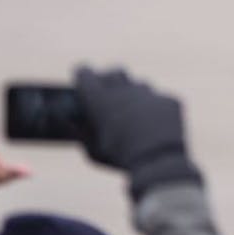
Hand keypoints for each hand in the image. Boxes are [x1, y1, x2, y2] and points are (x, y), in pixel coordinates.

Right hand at [74, 67, 198, 199]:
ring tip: (131, 112)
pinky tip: (154, 124)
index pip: (85, 73)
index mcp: (100, 99)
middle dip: (109, 78)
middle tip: (107, 91)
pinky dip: (153, 108)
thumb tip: (65, 118)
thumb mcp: (91, 150)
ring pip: (138, 84)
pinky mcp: (169, 99)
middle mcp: (125, 89)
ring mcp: (149, 93)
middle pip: (115, 72)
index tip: (82, 77)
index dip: (83, 75)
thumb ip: (79, 131)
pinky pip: (159, 99)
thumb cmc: (118, 158)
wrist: (158, 161)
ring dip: (132, 93)